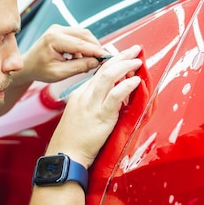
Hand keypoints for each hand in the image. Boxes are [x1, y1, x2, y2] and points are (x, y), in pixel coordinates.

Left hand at [15, 24, 105, 84]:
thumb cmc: (39, 70)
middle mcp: (57, 30)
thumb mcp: (59, 73)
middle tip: (102, 61)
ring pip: (84, 35)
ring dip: (90, 47)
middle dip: (95, 48)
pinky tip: (83, 58)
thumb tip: (95, 62)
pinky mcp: (62, 31)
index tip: (107, 57)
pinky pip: (79, 36)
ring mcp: (59, 29)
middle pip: (85, 35)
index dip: (96, 51)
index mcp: (54, 39)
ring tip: (90, 62)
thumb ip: (78, 67)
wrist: (28, 65)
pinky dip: (84, 46)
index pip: (81, 44)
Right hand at [45, 45, 142, 167]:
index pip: (99, 72)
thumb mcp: (81, 114)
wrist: (65, 155)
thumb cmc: (74, 139)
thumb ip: (95, 103)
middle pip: (104, 69)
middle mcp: (85, 95)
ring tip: (138, 61)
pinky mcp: (101, 116)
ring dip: (126, 66)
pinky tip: (136, 81)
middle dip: (121, 56)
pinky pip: (115, 96)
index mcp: (80, 94)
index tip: (125, 57)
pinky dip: (127, 86)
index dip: (115, 62)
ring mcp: (92, 105)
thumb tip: (114, 94)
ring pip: (109, 77)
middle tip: (135, 49)